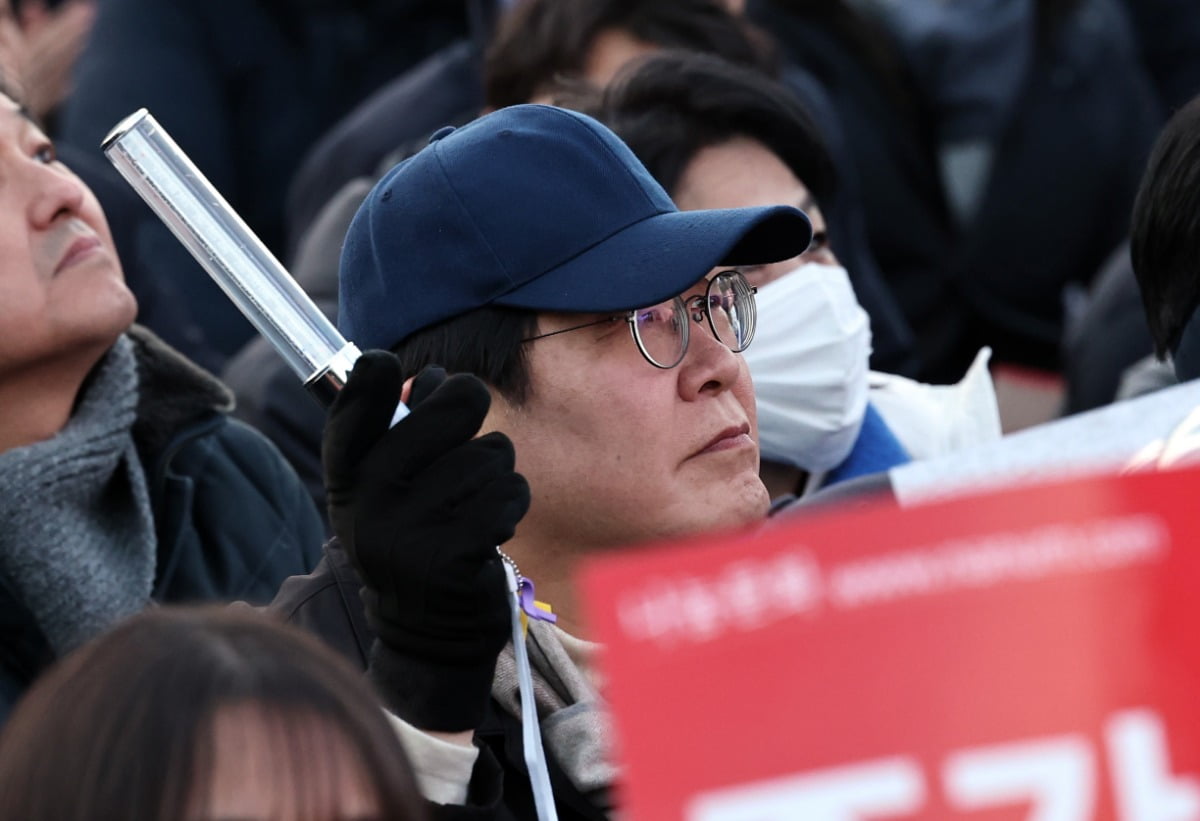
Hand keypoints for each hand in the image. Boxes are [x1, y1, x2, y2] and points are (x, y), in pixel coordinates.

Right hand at [323, 351, 529, 729]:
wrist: (425, 631)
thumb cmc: (414, 540)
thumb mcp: (390, 490)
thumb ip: (404, 430)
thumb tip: (433, 377)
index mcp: (348, 480)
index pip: (352, 410)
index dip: (370, 379)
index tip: (382, 364)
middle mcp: (369, 502)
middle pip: (450, 406)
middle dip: (471, 411)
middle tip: (469, 440)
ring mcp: (408, 530)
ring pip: (491, 452)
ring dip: (498, 472)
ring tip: (476, 503)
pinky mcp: (451, 555)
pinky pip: (508, 493)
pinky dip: (511, 504)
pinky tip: (492, 527)